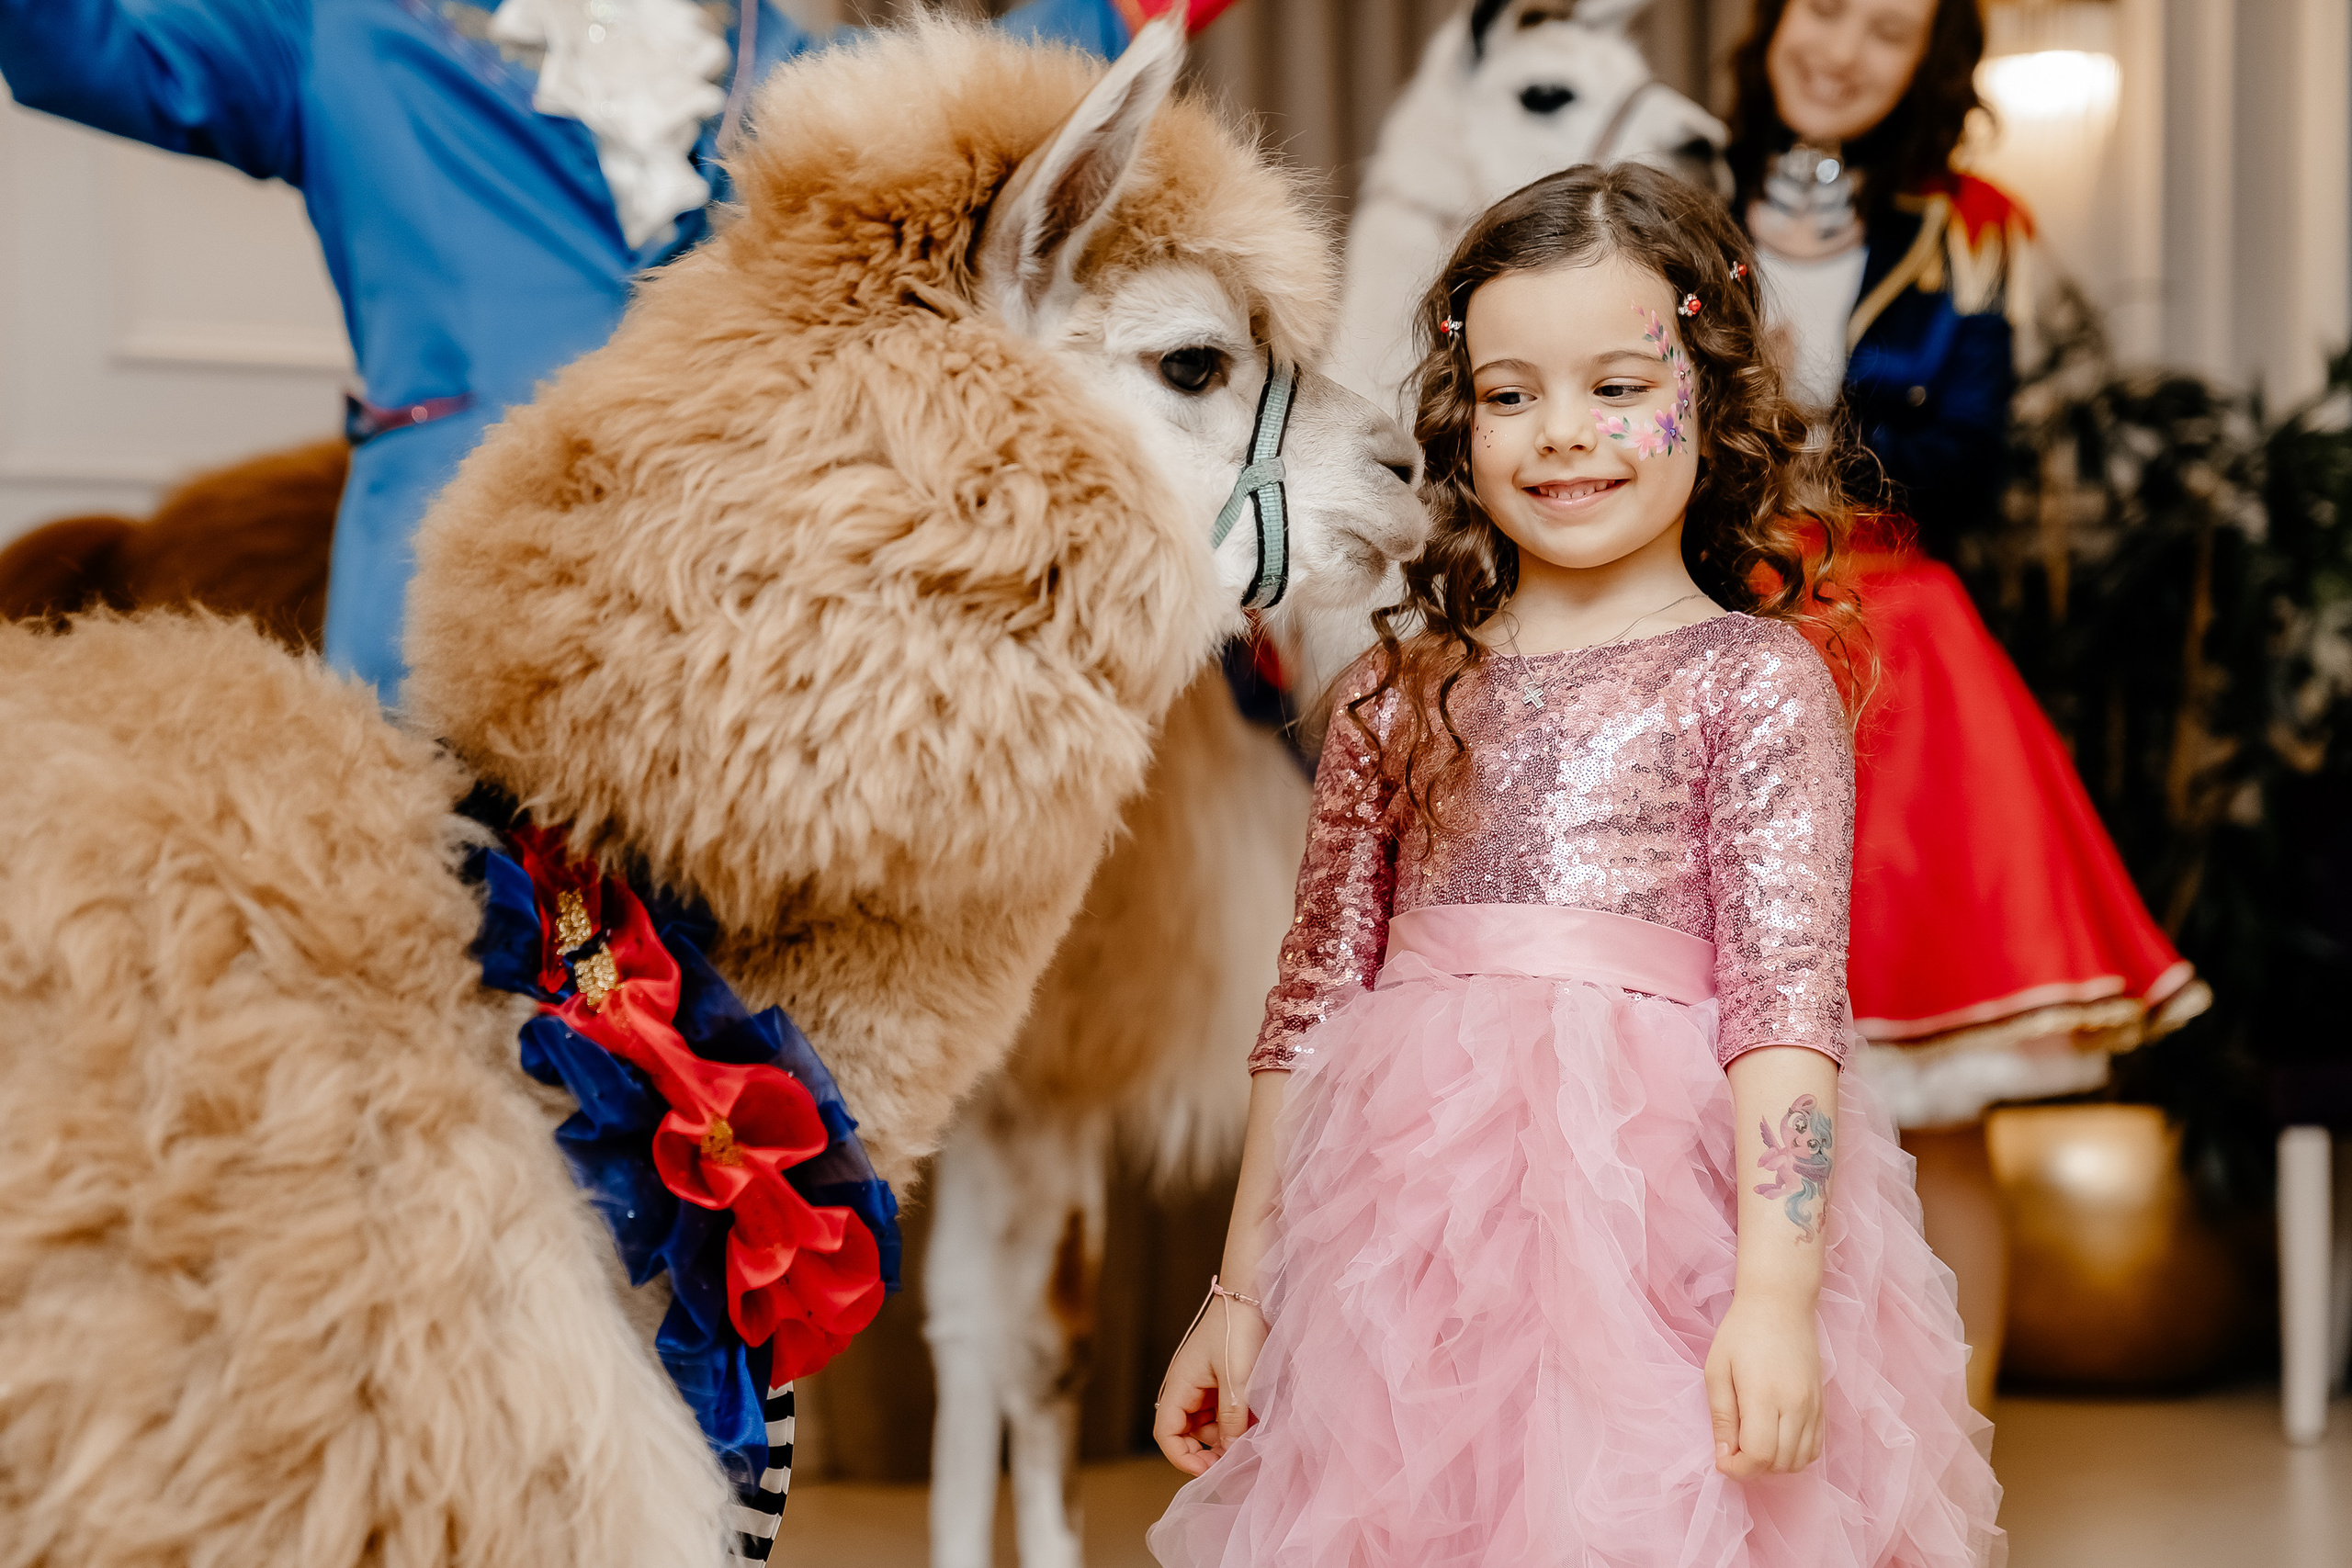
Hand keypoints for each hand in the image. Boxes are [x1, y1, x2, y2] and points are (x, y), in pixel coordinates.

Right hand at [1152, 1292, 1267, 1476]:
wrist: (1249, 1296)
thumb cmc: (1237, 1332)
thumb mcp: (1237, 1380)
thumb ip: (1232, 1419)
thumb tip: (1231, 1452)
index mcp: (1180, 1386)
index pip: (1166, 1434)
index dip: (1183, 1458)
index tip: (1209, 1470)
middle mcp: (1185, 1388)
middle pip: (1185, 1433)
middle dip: (1207, 1450)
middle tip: (1233, 1461)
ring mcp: (1201, 1384)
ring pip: (1205, 1424)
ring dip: (1224, 1436)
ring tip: (1249, 1439)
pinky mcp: (1217, 1380)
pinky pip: (1219, 1411)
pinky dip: (1233, 1420)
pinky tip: (1252, 1422)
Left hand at [1704, 1291, 1822, 1478]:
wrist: (1781, 1303)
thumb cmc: (1740, 1333)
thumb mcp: (1717, 1370)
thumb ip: (1721, 1417)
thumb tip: (1724, 1457)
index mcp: (1764, 1395)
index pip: (1758, 1455)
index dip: (1738, 1469)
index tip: (1722, 1459)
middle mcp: (1796, 1405)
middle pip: (1780, 1463)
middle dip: (1753, 1468)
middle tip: (1733, 1449)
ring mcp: (1814, 1406)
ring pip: (1800, 1461)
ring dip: (1775, 1463)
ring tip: (1753, 1442)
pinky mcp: (1824, 1405)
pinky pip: (1815, 1448)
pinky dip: (1795, 1455)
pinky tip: (1776, 1439)